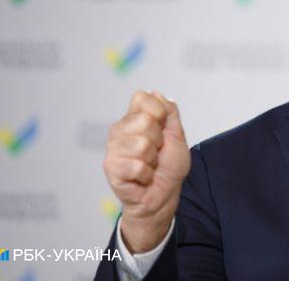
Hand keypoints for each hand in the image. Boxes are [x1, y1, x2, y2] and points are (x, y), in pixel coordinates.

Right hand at [103, 90, 190, 252]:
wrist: (164, 195)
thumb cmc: (169, 167)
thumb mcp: (177, 135)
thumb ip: (169, 112)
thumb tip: (156, 93)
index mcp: (134, 118)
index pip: (141, 97)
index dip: (159, 113)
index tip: (163, 129)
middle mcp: (119, 130)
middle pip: (145, 121)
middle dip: (159, 140)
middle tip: (156, 152)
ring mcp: (113, 148)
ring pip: (142, 145)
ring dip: (153, 160)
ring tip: (149, 165)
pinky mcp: (111, 167)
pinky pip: (137, 166)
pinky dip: (147, 175)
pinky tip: (142, 177)